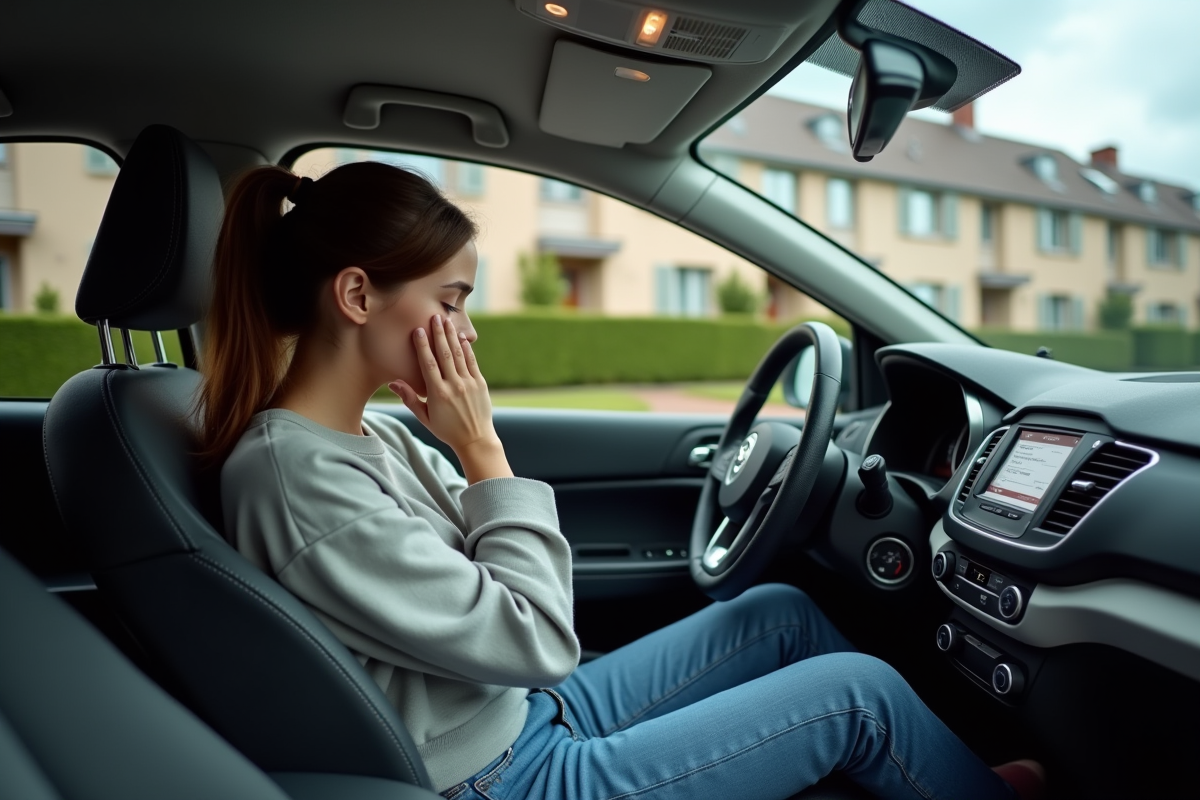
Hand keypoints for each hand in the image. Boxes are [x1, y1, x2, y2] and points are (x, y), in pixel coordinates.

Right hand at [389, 315, 512, 483]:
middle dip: (439, 334)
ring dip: (452, 336)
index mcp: (437, 393)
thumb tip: (393, 382)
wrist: (475, 439)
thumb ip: (409, 398)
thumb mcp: (424, 417)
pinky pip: (472, 362)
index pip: (428, 364)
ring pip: (458, 355)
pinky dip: (467, 348)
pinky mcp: (480, 383)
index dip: (422, 346)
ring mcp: (469, 383)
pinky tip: (462, 337)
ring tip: (447, 321)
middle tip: (434, 317)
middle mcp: (454, 385)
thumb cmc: (446, 429)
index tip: (418, 331)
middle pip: (444, 354)